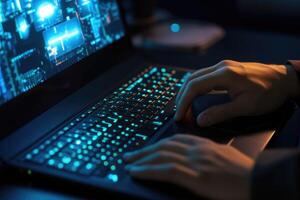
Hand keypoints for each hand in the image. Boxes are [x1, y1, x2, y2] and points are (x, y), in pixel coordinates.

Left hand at [124, 134, 253, 199]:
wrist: (259, 180)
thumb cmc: (243, 172)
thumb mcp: (221, 157)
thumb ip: (205, 154)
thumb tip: (192, 159)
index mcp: (203, 144)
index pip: (173, 140)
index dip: (156, 144)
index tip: (145, 148)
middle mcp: (197, 150)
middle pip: (163, 146)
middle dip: (144, 150)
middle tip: (129, 155)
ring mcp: (195, 162)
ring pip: (161, 156)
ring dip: (141, 159)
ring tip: (128, 163)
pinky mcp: (196, 176)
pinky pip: (166, 170)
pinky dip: (148, 170)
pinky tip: (137, 171)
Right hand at [175, 60, 299, 126]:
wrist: (285, 80)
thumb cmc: (269, 93)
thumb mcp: (246, 107)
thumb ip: (221, 113)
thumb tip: (200, 120)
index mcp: (225, 74)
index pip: (194, 86)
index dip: (183, 102)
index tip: (179, 116)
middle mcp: (221, 67)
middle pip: (191, 79)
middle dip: (182, 97)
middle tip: (179, 114)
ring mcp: (223, 66)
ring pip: (196, 76)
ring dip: (187, 91)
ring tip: (184, 107)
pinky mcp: (226, 69)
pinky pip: (204, 76)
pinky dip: (195, 87)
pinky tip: (195, 96)